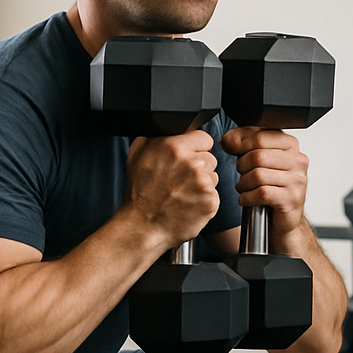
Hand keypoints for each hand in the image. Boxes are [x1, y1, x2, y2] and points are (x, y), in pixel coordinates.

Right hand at [125, 131, 219, 247]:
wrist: (143, 226)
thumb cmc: (139, 193)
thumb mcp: (137, 154)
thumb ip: (156, 136)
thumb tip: (167, 127)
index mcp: (174, 147)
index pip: (204, 137)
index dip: (196, 147)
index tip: (188, 157)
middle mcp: (192, 163)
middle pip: (210, 158)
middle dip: (199, 167)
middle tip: (181, 179)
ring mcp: (203, 184)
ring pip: (213, 177)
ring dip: (202, 184)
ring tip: (182, 193)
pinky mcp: (210, 202)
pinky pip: (214, 195)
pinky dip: (204, 200)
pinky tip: (188, 204)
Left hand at [221, 126, 308, 238]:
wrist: (284, 217)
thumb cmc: (271, 186)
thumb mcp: (258, 159)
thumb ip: (244, 143)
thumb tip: (229, 140)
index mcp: (290, 145)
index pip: (260, 137)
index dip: (240, 144)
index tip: (234, 151)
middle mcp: (298, 160)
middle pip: (257, 156)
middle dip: (241, 166)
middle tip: (242, 174)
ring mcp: (297, 180)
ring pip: (258, 175)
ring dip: (243, 184)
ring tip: (245, 188)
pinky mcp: (291, 199)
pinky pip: (261, 193)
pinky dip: (247, 197)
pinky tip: (247, 199)